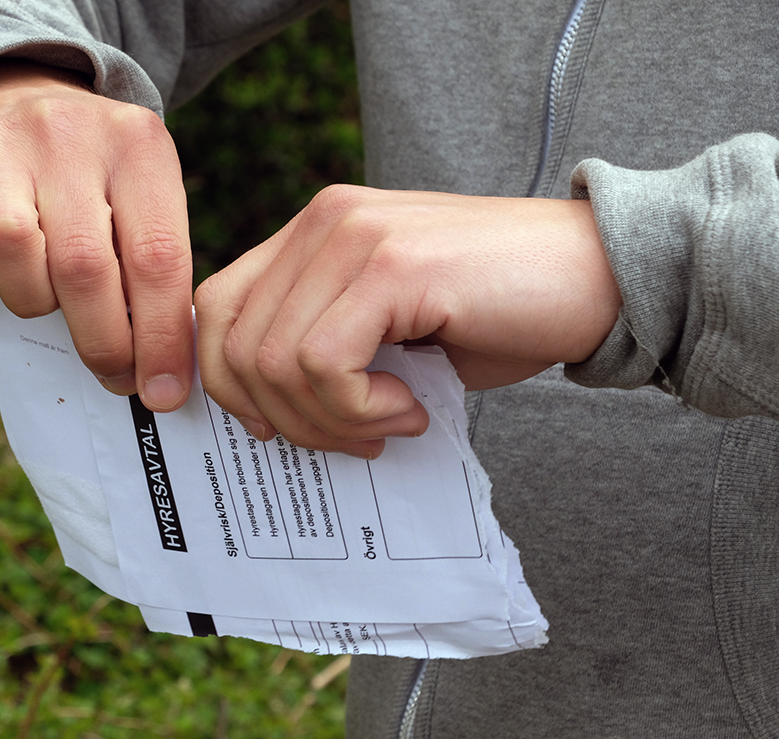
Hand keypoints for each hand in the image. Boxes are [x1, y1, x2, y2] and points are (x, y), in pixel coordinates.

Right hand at [0, 59, 193, 411]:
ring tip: (45, 295)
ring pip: (11, 252)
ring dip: (32, 300)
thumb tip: (165, 374)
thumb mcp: (140, 194)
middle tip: (113, 374)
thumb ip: (155, 268)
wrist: (8, 93)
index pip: (158, 257)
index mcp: (136, 144)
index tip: (162, 393)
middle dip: (102, 342)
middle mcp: (66, 132)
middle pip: (84, 266)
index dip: (160, 338)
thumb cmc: (89, 175)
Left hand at [194, 185, 620, 457]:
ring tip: (390, 423)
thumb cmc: (498, 313)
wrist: (601, 280)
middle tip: (351, 439)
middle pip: (233, 343)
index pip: (214, 310)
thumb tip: (264, 415)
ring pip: (275, 360)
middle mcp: (323, 222)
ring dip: (328, 420)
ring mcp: (354, 235)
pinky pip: (324, 364)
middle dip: (281, 418)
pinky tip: (410, 409)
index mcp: (312, 233)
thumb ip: (322, 346)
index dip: (225, 382)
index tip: (273, 429)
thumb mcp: (388, 331)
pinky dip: (359, 410)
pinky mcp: (392, 265)